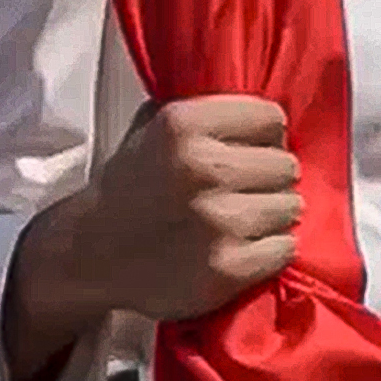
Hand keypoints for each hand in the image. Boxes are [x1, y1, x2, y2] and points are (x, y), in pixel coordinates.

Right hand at [0, 98, 300, 380]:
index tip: (248, 151)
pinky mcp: (227, 267)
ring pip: (290, 206)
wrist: (90, 252)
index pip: (271, 119)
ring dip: (272, 215)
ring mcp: (217, 221)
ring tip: (242, 220)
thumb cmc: (131, 185)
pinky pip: (284, 248)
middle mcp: (202, 168)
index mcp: (183, 125)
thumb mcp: (152, 127)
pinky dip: (269, 250)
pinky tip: (242, 247)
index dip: (264, 137)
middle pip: (285, 165)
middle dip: (268, 178)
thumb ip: (203, 112)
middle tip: (242, 191)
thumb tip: (267, 112)